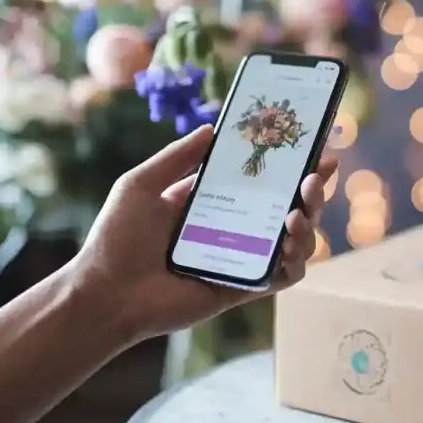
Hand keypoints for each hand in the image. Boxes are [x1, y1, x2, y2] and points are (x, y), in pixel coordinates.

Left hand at [68, 124, 337, 344]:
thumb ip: (177, 157)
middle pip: (286, 207)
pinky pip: (282, 277)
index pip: (259, 179)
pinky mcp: (242, 288)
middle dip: (310, 191)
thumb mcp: (140, 184)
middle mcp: (232, 230)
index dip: (289, 164)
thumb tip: (212, 128)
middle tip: (316, 176)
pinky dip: (296, 262)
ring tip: (296, 215)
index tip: (313, 146)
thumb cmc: (116, 239)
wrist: (105, 293)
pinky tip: (289, 246)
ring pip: (293, 241)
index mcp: (210, 203)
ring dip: (308, 225)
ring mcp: (240, 259)